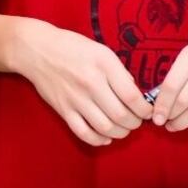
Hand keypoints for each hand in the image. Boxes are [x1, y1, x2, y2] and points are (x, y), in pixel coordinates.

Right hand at [13, 20, 152, 145]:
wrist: (38, 50)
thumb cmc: (74, 48)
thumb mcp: (103, 52)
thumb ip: (120, 72)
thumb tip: (136, 94)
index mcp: (105, 66)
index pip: (132, 96)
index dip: (145, 109)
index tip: (149, 111)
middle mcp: (91, 84)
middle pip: (121, 115)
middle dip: (135, 123)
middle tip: (138, 121)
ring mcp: (75, 99)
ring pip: (105, 127)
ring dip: (120, 133)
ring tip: (125, 128)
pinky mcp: (63, 109)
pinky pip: (83, 132)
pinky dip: (98, 139)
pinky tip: (106, 137)